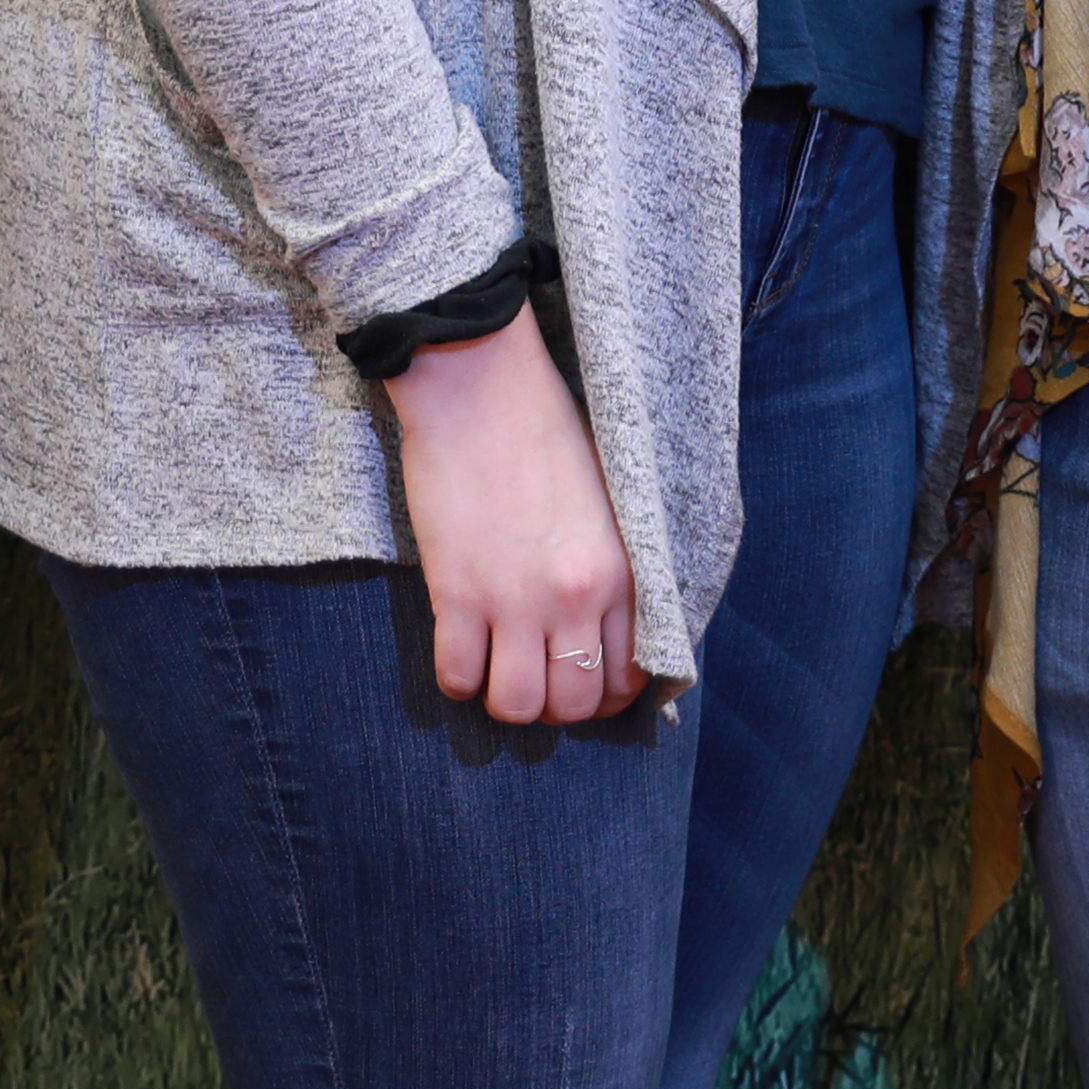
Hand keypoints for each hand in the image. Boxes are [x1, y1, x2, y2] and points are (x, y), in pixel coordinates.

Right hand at [383, 315, 638, 726]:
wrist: (480, 382)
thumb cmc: (544, 427)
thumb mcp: (607, 500)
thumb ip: (611, 565)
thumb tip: (601, 621)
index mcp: (623, 571)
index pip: (630, 674)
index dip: (606, 694)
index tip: (582, 681)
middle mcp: (577, 596)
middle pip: (576, 704)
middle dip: (556, 706)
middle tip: (533, 676)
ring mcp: (516, 600)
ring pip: (518, 706)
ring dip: (505, 699)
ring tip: (494, 667)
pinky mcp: (457, 593)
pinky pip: (458, 677)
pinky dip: (457, 677)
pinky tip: (459, 646)